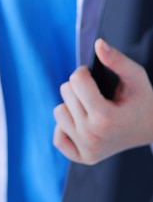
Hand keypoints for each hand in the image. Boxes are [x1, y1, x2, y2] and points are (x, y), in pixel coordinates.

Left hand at [53, 39, 152, 163]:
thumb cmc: (144, 100)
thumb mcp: (135, 76)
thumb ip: (116, 59)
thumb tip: (98, 44)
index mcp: (105, 118)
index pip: (76, 80)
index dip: (84, 72)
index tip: (95, 76)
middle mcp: (92, 137)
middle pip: (65, 93)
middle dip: (79, 87)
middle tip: (98, 94)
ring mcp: (87, 150)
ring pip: (59, 112)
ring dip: (72, 105)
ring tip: (92, 107)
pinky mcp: (83, 158)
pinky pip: (58, 138)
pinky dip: (66, 127)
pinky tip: (83, 123)